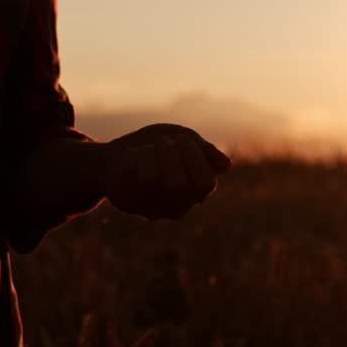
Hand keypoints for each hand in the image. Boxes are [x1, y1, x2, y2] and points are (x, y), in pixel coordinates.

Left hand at [99, 123, 231, 219]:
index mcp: (196, 193)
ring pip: (151, 179)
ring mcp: (150, 208)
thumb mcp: (185, 140)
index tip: (182, 138)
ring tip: (147, 148)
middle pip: (178, 184)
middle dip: (168, 152)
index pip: (204, 184)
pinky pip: (129, 176)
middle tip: (163, 143)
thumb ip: (206, 152)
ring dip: (149, 152)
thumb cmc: (159, 146)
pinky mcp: (126, 202)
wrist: (120, 153)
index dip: (194, 157)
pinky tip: (131, 155)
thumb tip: (226, 166)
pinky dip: (131, 155)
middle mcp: (177, 207)